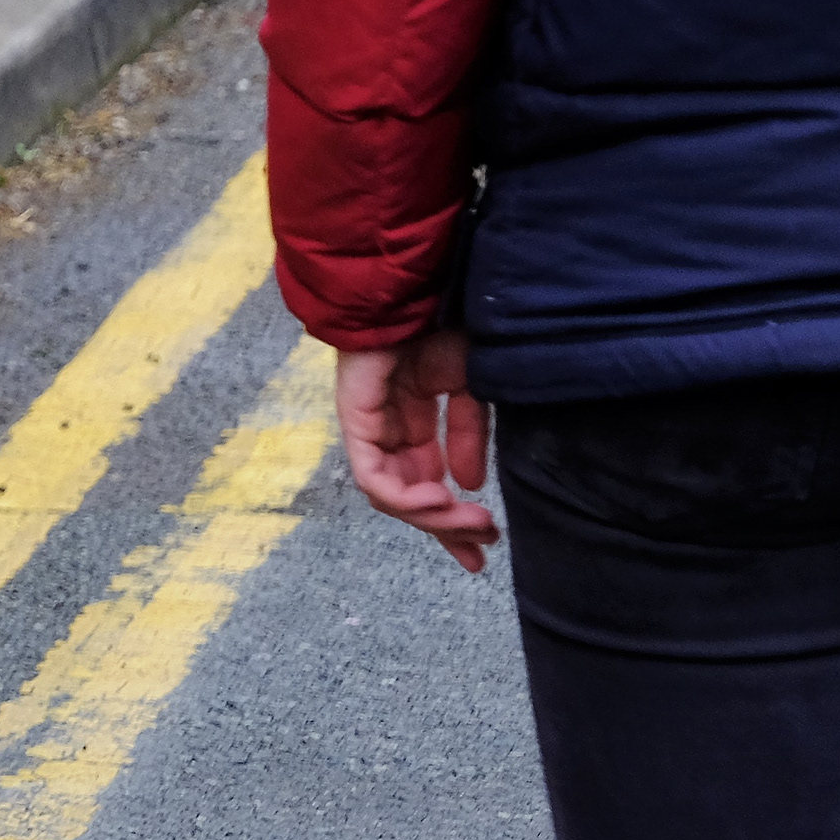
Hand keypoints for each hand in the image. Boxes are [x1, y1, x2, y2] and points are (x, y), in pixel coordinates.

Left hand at [335, 329, 497, 572]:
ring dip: (432, 519)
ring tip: (472, 525)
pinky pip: (372, 475)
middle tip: (481, 550)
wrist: (419, 289)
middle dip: (446, 529)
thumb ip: (467, 436)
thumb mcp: (468, 388)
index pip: (427, 481)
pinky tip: (441, 500)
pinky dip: (405, 497)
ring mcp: (368, 425)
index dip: (453, 519)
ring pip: (391, 495)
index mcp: (412, 420)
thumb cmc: (444, 325)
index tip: (485, 547)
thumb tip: (469, 485)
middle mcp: (387, 428)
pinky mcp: (355, 419)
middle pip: (409, 497)